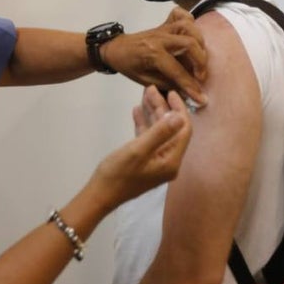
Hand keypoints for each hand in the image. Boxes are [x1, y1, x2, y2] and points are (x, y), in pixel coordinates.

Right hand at [91, 90, 191, 208]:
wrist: (99, 195)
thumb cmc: (118, 174)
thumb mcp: (138, 150)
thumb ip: (160, 132)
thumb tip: (179, 116)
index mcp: (171, 160)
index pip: (183, 130)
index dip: (179, 109)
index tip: (171, 92)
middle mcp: (168, 161)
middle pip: (171, 128)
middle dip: (163, 107)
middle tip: (152, 89)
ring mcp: (156, 161)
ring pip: (159, 131)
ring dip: (153, 112)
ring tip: (145, 94)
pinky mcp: (143, 161)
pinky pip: (148, 137)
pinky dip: (144, 123)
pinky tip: (137, 110)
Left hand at [101, 7, 207, 106]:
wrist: (116, 48)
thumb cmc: (129, 66)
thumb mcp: (145, 81)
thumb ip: (168, 84)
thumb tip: (189, 91)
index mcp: (152, 54)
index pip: (177, 71)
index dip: (191, 87)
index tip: (201, 98)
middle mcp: (160, 38)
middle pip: (189, 44)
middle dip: (200, 63)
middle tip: (200, 77)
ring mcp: (163, 28)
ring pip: (189, 26)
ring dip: (199, 42)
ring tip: (200, 57)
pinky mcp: (165, 22)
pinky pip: (180, 14)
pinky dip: (190, 20)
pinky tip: (192, 34)